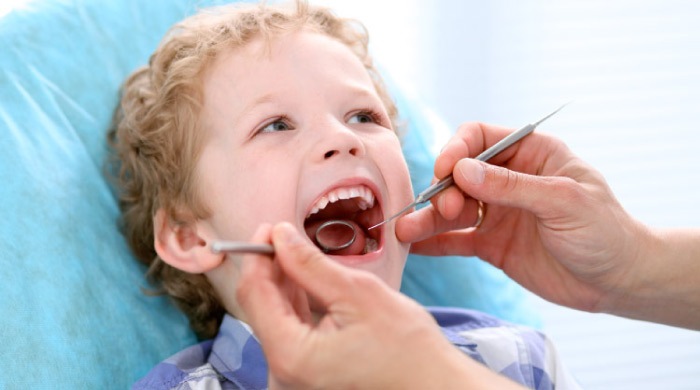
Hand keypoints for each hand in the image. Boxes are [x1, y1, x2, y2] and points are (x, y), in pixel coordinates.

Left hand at [236, 222, 524, 388]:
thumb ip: (310, 264)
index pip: (254, 294)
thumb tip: (280, 236)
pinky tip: (306, 282)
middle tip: (286, 234)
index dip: (258, 255)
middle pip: (261, 307)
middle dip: (271, 267)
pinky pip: (290, 333)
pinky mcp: (306, 376)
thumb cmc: (409, 350)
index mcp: (291, 356)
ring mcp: (294, 378)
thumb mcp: (359, 294)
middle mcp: (282, 374)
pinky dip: (296, 305)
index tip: (270, 227)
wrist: (435, 387)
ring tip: (298, 253)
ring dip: (284, 283)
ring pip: (275, 318)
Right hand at [396, 122, 649, 312]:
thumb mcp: (563, 202)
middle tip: (444, 211)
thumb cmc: (604, 231)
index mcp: (530, 154)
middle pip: (459, 175)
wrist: (618, 281)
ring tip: (405, 231)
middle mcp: (508, 179)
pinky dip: (434, 242)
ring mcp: (497, 212)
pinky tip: (413, 246)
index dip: (456, 149)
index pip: (479, 138)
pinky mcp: (491, 244)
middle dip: (443, 190)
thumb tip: (461, 170)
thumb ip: (511, 186)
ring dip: (428, 218)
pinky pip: (456, 239)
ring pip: (452, 208)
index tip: (445, 171)